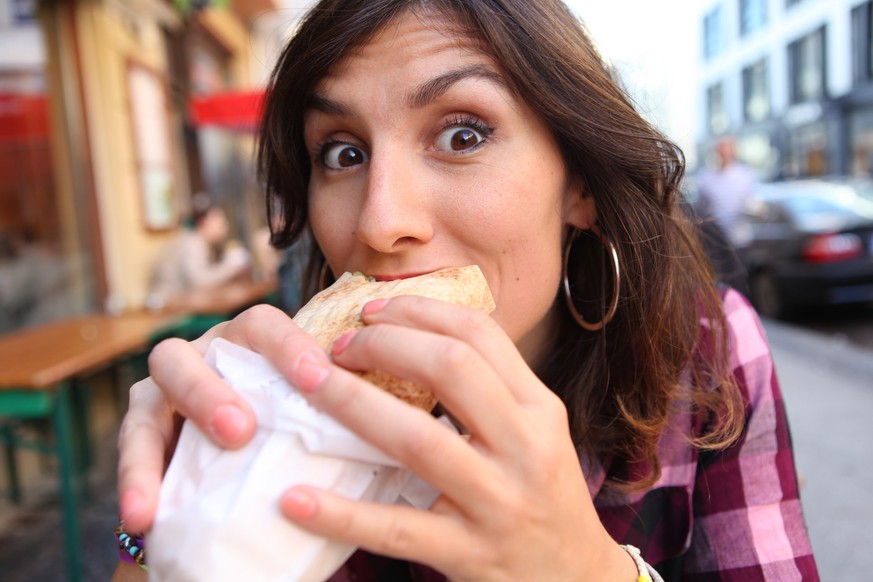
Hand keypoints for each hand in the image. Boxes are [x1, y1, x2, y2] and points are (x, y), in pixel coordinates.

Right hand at [115, 305, 327, 532]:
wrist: (240, 470)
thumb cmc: (290, 431)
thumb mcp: (312, 419)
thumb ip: (335, 418)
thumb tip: (391, 444)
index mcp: (250, 343)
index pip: (265, 327)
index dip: (290, 348)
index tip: (318, 381)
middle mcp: (206, 353)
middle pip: (198, 350)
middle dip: (213, 389)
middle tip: (240, 431)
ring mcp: (169, 385)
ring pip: (157, 386)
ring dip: (162, 437)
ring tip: (167, 489)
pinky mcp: (142, 425)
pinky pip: (133, 445)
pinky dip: (136, 479)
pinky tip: (142, 517)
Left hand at [276, 296, 635, 580]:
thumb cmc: (546, 497)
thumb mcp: (537, 433)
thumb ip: (491, 390)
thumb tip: (413, 338)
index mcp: (539, 410)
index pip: (480, 335)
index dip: (419, 311)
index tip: (373, 310)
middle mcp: (526, 448)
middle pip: (451, 368)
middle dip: (384, 344)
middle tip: (338, 346)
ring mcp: (499, 503)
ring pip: (417, 439)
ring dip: (352, 403)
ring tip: (308, 382)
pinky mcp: (470, 554)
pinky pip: (396, 529)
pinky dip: (341, 514)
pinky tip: (295, 499)